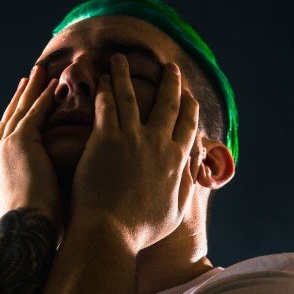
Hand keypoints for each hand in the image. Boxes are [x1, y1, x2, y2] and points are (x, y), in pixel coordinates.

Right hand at [0, 65, 62, 229]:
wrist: (25, 235)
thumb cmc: (34, 235)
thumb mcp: (34, 214)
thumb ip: (39, 201)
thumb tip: (55, 207)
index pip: (8, 141)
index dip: (16, 121)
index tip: (24, 107)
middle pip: (10, 120)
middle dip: (20, 98)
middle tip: (29, 78)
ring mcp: (6, 149)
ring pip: (21, 112)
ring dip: (32, 90)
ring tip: (41, 71)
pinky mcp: (21, 144)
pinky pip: (34, 115)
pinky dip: (44, 98)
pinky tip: (54, 84)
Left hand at [70, 53, 200, 251]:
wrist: (109, 234)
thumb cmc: (139, 231)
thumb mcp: (174, 214)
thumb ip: (185, 188)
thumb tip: (191, 170)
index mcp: (177, 162)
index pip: (188, 125)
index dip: (190, 106)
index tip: (189, 94)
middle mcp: (158, 144)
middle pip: (167, 103)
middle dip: (170, 82)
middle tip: (169, 67)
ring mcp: (131, 139)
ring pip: (131, 97)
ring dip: (126, 74)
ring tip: (121, 58)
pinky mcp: (105, 139)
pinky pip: (107, 106)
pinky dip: (106, 90)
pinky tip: (102, 80)